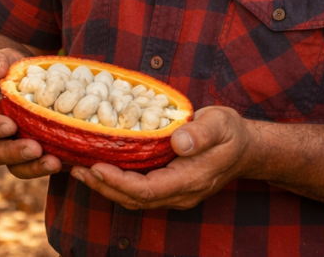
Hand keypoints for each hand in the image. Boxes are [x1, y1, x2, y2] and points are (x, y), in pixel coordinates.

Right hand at [0, 48, 61, 178]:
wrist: (22, 81)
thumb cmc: (7, 69)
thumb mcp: (0, 57)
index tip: (9, 125)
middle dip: (14, 154)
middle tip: (35, 148)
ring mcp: (11, 148)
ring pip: (16, 167)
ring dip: (34, 167)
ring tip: (54, 162)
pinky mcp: (32, 154)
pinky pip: (37, 166)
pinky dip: (51, 165)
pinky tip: (69, 162)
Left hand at [70, 105, 257, 210]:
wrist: (246, 149)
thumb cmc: (231, 133)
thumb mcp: (221, 124)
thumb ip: (201, 133)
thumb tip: (178, 142)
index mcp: (190, 181)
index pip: (148, 191)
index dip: (119, 182)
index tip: (96, 167)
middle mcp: (180, 194)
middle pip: (135, 199)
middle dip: (104, 186)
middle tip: (77, 168)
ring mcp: (174, 193)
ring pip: (134, 198)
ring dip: (106, 186)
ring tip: (80, 169)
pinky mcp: (169, 186)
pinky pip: (139, 190)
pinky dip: (117, 181)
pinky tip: (100, 167)